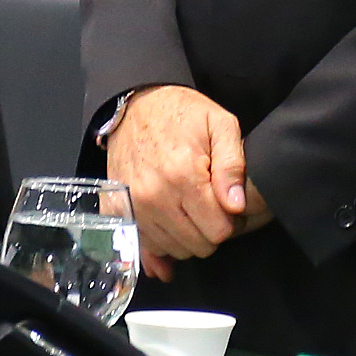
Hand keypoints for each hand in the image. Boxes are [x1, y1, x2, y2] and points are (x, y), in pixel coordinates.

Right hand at [104, 85, 255, 263]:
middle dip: (211, 230)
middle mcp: (155, 197)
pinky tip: (172, 228)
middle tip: (211, 206)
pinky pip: (146, 247)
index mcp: (183, 175)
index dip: (231, 220)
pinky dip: (162, 244)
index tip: (229, 205)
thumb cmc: (182, 114)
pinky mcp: (119, 211)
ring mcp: (134, 207)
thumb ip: (233, 165)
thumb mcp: (221, 125)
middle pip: (197, 246)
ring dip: (188, 236)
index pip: (218, 230)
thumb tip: (236, 205)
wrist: (136, 105)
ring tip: (191, 208)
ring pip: (174, 250)